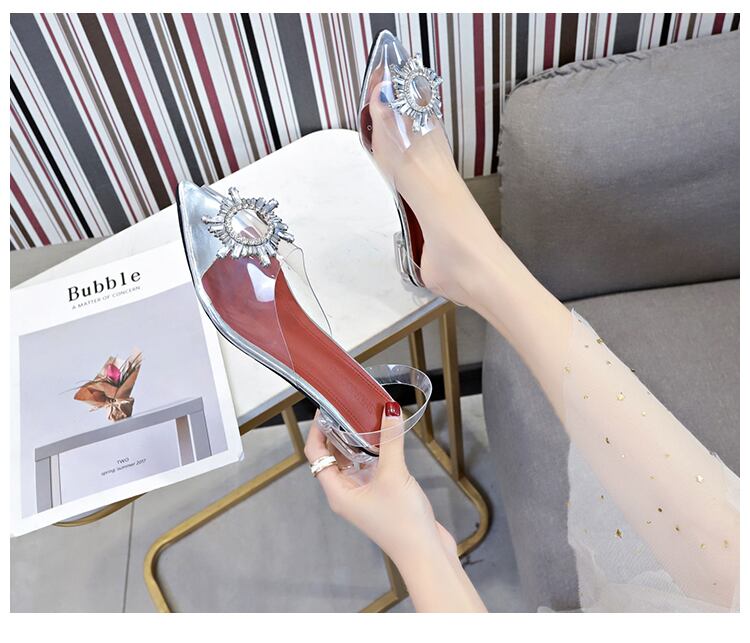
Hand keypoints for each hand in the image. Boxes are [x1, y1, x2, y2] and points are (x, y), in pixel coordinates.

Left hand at [304, 404, 455, 566]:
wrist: (425, 553)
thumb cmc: (403, 524)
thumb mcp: (394, 474)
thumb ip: (390, 440)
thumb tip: (388, 411)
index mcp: (338, 492)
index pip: (316, 455)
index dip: (317, 431)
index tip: (325, 410)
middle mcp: (346, 494)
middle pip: (333, 457)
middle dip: (338, 433)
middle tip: (349, 409)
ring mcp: (363, 496)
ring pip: (353, 462)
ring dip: (358, 442)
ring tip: (367, 419)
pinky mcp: (380, 496)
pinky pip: (370, 469)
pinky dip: (375, 453)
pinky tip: (386, 441)